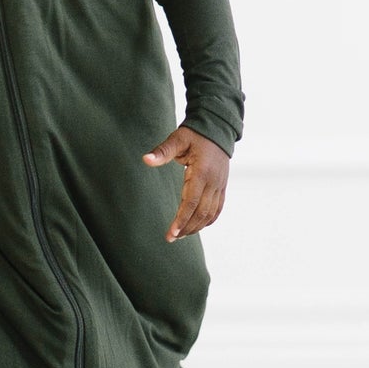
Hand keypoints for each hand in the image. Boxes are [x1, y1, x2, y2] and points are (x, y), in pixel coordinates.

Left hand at [142, 125, 229, 242]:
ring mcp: (220, 185)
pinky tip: (197, 227)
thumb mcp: (177, 139)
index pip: (192, 202)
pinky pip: (218, 208)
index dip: (182, 219)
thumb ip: (162, 151)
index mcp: (201, 172)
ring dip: (196, 227)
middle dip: (187, 228)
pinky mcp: (222, 186)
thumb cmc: (194, 134)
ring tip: (181, 235)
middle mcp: (213, 182)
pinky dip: (208, 220)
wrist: (217, 129)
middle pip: (201, 212)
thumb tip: (145, 159)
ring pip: (210, 214)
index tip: (172, 233)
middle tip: (171, 238)